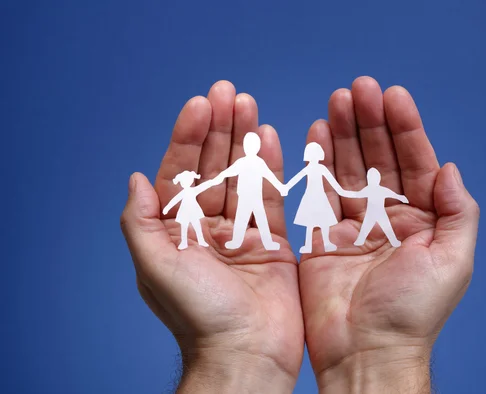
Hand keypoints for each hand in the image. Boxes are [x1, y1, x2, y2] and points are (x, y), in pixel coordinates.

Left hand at [120, 82, 302, 393]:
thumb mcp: (155, 266)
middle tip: (228, 93)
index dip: (188, 138)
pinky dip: (271, 167)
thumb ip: (140, 221)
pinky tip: (269, 136)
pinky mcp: (272, 240)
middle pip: (213, 167)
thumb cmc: (198, 314)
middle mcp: (206, 227)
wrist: (247, 351)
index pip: (181, 174)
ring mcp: (241, 232)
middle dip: (219, 129)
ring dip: (244, 139)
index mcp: (176, 232)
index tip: (200, 105)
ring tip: (248, 104)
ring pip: (242, 175)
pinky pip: (270, 196)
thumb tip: (134, 177)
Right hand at [299, 77, 479, 392]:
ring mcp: (356, 225)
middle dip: (370, 122)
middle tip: (357, 89)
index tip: (391, 95)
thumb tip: (449, 167)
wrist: (365, 351)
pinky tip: (318, 134)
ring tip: (337, 101)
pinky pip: (321, 192)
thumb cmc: (412, 312)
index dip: (404, 128)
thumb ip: (458, 211)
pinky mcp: (324, 237)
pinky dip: (319, 163)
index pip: (415, 162)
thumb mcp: (452, 260)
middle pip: (379, 158)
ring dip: (345, 133)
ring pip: (349, 169)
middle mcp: (390, 217)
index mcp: (424, 219)